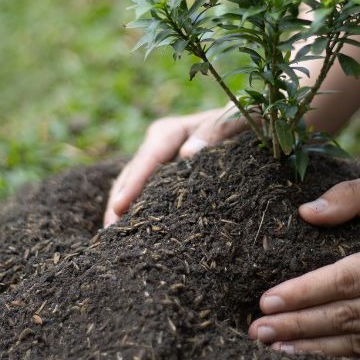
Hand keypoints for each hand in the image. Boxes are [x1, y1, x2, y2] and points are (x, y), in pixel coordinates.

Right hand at [103, 106, 245, 226]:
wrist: (252, 122)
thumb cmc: (246, 119)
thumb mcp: (235, 119)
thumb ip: (217, 130)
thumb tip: (188, 154)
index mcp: (169, 132)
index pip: (146, 159)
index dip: (132, 184)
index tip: (119, 207)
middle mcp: (157, 147)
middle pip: (131, 176)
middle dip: (118, 203)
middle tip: (108, 235)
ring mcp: (160, 164)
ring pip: (133, 188)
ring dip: (122, 212)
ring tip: (113, 240)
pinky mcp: (166, 179)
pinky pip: (147, 196)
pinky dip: (138, 213)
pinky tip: (133, 236)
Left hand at [247, 173, 359, 356]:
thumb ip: (352, 195)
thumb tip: (307, 212)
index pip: (346, 281)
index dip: (304, 292)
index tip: (267, 299)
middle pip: (346, 318)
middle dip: (297, 325)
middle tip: (258, 329)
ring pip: (358, 345)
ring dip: (313, 348)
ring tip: (274, 346)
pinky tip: (311, 356)